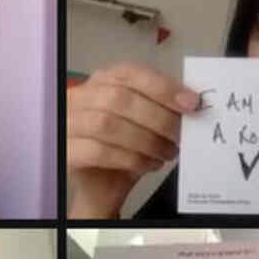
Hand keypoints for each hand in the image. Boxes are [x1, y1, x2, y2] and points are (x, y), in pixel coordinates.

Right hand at [66, 64, 201, 217]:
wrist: (99, 186)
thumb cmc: (123, 148)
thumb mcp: (141, 121)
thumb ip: (159, 107)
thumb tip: (191, 103)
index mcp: (101, 81)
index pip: (130, 72)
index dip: (162, 86)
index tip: (192, 103)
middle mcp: (79, 97)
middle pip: (119, 99)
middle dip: (158, 118)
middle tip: (181, 136)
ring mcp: (67, 123)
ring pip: (108, 125)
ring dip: (146, 141)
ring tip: (168, 153)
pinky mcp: (66, 151)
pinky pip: (100, 152)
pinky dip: (131, 159)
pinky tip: (149, 165)